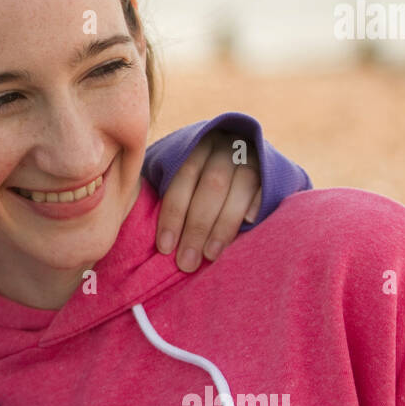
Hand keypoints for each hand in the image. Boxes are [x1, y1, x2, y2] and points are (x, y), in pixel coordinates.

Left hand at [156, 127, 262, 271]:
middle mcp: (225, 144)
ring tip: (210, 255)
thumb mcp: (175, 169)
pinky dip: (256, 204)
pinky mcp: (274, 167)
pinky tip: (248, 223)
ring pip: (239, 186)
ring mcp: (253, 154)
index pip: (182, 178)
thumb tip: (131, 218)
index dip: (173, 214)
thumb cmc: (196, 175)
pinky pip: (266, 186)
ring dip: (223, 225)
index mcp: (196, 142)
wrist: (243, 150)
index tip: (165, 247)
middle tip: (186, 262)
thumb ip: (160, 187)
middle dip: (196, 227)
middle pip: (211, 185)